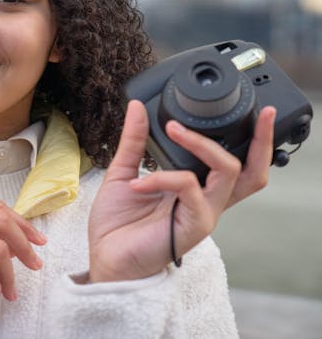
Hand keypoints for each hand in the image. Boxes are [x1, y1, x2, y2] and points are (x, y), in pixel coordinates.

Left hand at [87, 100, 274, 282]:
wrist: (106, 257)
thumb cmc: (118, 223)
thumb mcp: (122, 171)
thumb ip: (133, 140)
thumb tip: (136, 107)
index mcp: (194, 186)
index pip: (234, 161)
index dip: (251, 139)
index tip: (254, 110)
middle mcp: (206, 199)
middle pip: (251, 170)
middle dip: (260, 140)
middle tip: (256, 114)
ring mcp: (204, 212)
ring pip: (228, 171)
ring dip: (201, 144)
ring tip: (173, 129)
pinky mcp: (194, 225)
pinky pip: (189, 187)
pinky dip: (163, 177)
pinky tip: (138, 182)